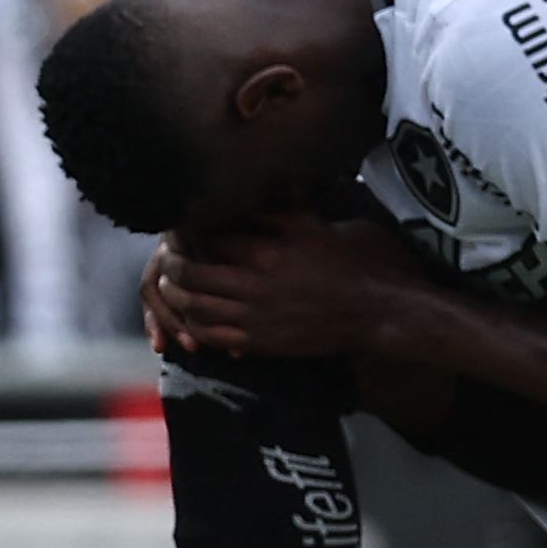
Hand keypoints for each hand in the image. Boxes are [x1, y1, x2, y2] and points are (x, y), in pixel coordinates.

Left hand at [156, 212, 422, 361]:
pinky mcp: (260, 343)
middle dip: (172, 263)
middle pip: (190, 274)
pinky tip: (191, 315)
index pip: (207, 238)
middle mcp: (253, 286)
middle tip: (168, 253)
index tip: (181, 225)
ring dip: (174, 295)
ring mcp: (254, 319)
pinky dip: (193, 325)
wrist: (378, 311)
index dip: (188, 230)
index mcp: (266, 251)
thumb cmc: (352, 262)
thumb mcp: (313, 224)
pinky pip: (212, 337)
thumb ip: (273, 214)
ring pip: (194, 308)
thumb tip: (237, 204)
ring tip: (171, 282)